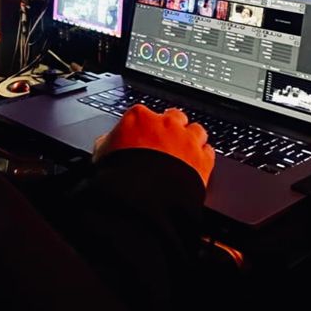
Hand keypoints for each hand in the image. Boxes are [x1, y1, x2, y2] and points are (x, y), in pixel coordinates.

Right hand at [93, 104, 214, 188]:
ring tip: (184, 151)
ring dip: (191, 138)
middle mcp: (166, 123)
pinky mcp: (203, 158)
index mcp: (140, 117)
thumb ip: (107, 142)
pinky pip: (208, 150)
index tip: (141, 135)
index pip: (144, 114)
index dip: (143, 126)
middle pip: (173, 116)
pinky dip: (203, 156)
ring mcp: (186, 139)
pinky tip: (196, 163)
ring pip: (196, 130)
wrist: (144, 196)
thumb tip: (106, 141)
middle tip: (165, 140)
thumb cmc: (121, 173)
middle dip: (170, 127)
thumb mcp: (102, 154)